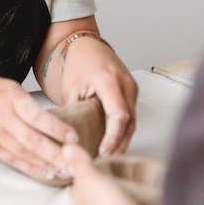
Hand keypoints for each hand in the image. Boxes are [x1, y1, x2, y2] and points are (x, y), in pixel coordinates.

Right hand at [0, 74, 78, 180]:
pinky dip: (30, 168)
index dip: (56, 128)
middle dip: (55, 154)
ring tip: (65, 172)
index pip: (36, 115)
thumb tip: (51, 120)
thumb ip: (26, 102)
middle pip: (32, 139)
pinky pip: (13, 159)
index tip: (73, 137)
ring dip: (46, 164)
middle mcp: (2, 117)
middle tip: (74, 163)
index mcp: (10, 96)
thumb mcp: (7, 85)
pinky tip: (45, 173)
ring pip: (24, 152)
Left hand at [61, 38, 137, 155]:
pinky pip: (131, 114)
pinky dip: (123, 130)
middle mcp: (125, 83)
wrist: (85, 43)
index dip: (113, 138)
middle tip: (104, 161)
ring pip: (133, 121)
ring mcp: (132, 86)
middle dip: (119, 145)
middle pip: (130, 122)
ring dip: (122, 140)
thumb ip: (76, 112)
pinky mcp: (132, 90)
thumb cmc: (77, 62)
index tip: (102, 152)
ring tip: (107, 157)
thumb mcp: (71, 88)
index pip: (119, 116)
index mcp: (109, 80)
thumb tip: (75, 139)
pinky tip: (113, 142)